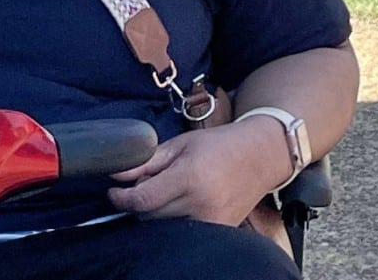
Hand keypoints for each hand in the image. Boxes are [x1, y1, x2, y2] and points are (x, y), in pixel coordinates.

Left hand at [110, 118, 294, 226]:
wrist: (262, 155)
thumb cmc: (221, 144)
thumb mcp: (182, 144)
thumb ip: (148, 161)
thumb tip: (116, 175)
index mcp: (190, 176)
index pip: (142, 200)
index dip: (121, 198)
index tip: (115, 192)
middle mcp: (200, 203)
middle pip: (149, 216)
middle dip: (143, 201)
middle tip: (153, 183)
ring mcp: (211, 221)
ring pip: (163, 227)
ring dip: (158, 213)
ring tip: (172, 192)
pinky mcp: (219, 231)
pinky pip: (182, 232)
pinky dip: (176, 221)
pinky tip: (186, 203)